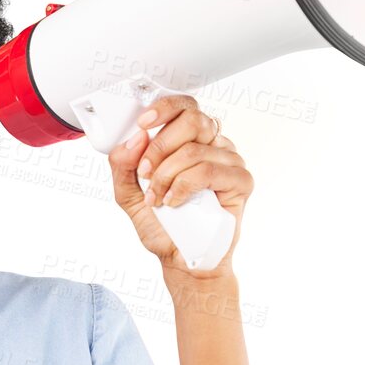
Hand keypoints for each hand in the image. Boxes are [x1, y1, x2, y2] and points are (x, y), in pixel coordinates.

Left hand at [106, 93, 250, 280]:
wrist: (180, 258)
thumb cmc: (162, 226)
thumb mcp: (128, 193)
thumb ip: (123, 165)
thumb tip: (135, 138)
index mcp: (192, 139)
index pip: (185, 106)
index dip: (164, 108)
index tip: (143, 123)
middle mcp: (214, 145)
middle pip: (193, 119)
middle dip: (160, 146)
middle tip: (146, 172)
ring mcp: (230, 161)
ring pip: (194, 150)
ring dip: (166, 176)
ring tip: (158, 198)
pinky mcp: (241, 181)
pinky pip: (208, 170)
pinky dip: (183, 186)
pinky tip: (175, 202)